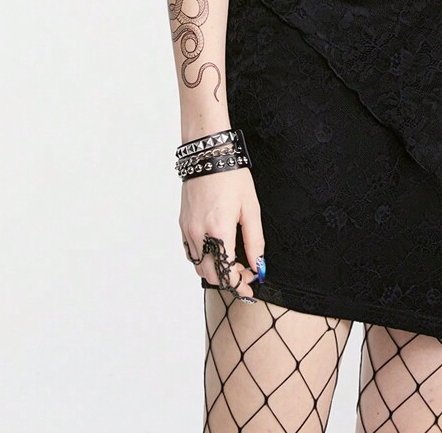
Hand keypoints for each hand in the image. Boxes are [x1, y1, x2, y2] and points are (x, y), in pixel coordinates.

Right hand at [180, 167, 264, 298]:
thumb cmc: (231, 177)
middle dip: (229, 279)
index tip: (250, 285)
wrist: (208, 155)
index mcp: (218, 231)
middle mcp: (199, 235)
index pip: (226, 274)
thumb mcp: (251, 208)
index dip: (239, 285)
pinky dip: (203, 259)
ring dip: (216, 270)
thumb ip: (255, 240)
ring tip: (233, 259)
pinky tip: (216, 249)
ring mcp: (187, 230)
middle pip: (211, 276)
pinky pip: (190, 252)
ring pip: (198, 266)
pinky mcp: (182, 224)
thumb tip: (259, 265)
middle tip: (246, 270)